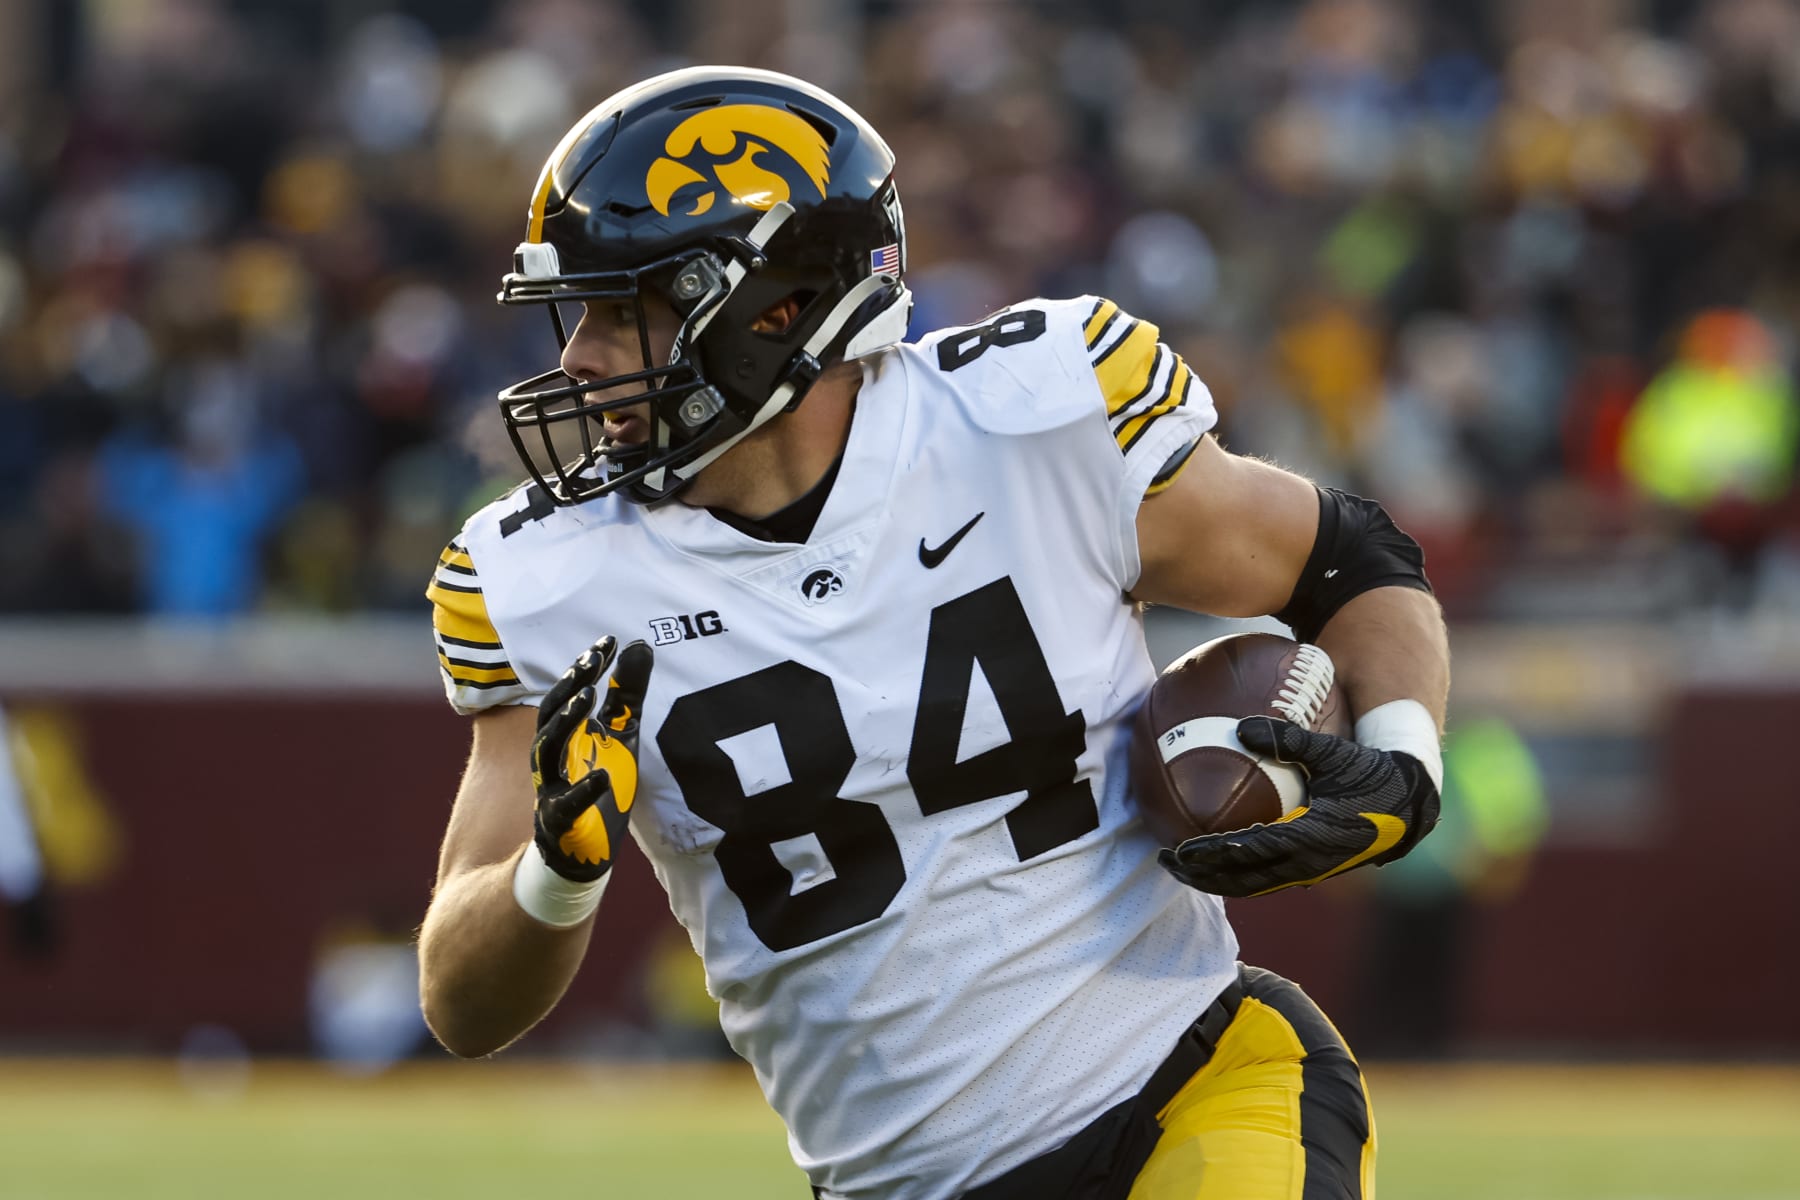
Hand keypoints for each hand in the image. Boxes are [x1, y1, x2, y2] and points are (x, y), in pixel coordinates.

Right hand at [530, 636, 653, 881]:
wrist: (588, 848)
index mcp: (565, 735)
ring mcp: (551, 788)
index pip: (567, 694)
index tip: (608, 641)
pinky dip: (583, 790)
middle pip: (550, 715)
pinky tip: (603, 777)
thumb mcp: (621, 735)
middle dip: (569, 686)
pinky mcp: (559, 822)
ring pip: (546, 751)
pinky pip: (566, 804)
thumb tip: (639, 644)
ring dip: (565, 723)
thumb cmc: (601, 784)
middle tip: (592, 661)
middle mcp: (552, 757)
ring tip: (587, 699)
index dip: (585, 668)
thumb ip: (627, 695)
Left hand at [1159, 715, 1438, 897]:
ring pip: (1253, 884)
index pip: (1252, 850)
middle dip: (1203, 875)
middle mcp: (1308, 862)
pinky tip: (1213, 862)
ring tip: (1180, 868)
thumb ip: (1289, 739)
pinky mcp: (1310, 870)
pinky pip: (1265, 878)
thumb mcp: (1334, 752)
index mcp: (1312, 836)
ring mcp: (1309, 871)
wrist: (1410, 806)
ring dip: (1215, 880)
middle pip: (1244, 878)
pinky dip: (1236, 874)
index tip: (1182, 849)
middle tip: (1165, 861)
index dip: (1214, 853)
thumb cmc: (1370, 773)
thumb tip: (1241, 726)